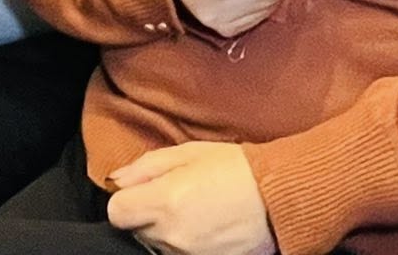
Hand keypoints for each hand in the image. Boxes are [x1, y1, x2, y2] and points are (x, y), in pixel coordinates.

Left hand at [108, 142, 273, 254]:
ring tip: (198, 209)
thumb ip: (147, 167)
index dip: (128, 199)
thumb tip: (117, 180)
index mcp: (164, 201)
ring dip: (168, 230)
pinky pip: (179, 254)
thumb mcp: (190, 153)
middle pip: (137, 230)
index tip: (145, 191)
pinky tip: (207, 225)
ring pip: (158, 244)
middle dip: (150, 214)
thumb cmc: (238, 169)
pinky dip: (187, 242)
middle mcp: (171, 235)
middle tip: (179, 195)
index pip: (117, 212)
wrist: (280, 198)